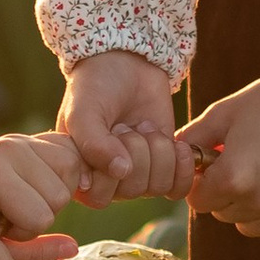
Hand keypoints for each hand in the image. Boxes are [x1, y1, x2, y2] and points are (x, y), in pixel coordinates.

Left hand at [0, 131, 84, 259]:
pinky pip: (72, 152)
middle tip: (12, 214)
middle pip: (60, 196)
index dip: (25, 232)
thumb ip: (33, 252)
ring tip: (26, 199)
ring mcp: (22, 138)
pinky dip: (66, 172)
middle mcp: (9, 149)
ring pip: (72, 170)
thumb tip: (73, 247)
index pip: (41, 218)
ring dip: (55, 193)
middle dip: (41, 213)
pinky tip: (44, 185)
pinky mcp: (34, 134)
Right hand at [56, 51, 194, 202]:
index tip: (109, 134)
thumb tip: (121, 172)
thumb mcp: (84, 110)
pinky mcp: (164, 168)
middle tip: (126, 125)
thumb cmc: (95, 85)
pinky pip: (177, 188)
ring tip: (145, 127)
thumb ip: (93, 143)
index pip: (98, 196)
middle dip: (136, 151)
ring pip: (156, 187)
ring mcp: (136, 175)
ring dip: (158, 152)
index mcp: (78, 172)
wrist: (128, 62)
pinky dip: (181, 167)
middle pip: (131, 190)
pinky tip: (176, 145)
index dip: (110, 169)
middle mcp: (106, 180)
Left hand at [184, 40, 259, 247]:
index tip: (215, 166)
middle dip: (225, 193)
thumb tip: (171, 157)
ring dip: (250, 208)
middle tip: (244, 163)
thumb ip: (191, 140)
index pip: (198, 202)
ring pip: (250, 227)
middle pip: (223, 214)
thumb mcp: (223, 113)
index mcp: (233, 177)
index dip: (202, 182)